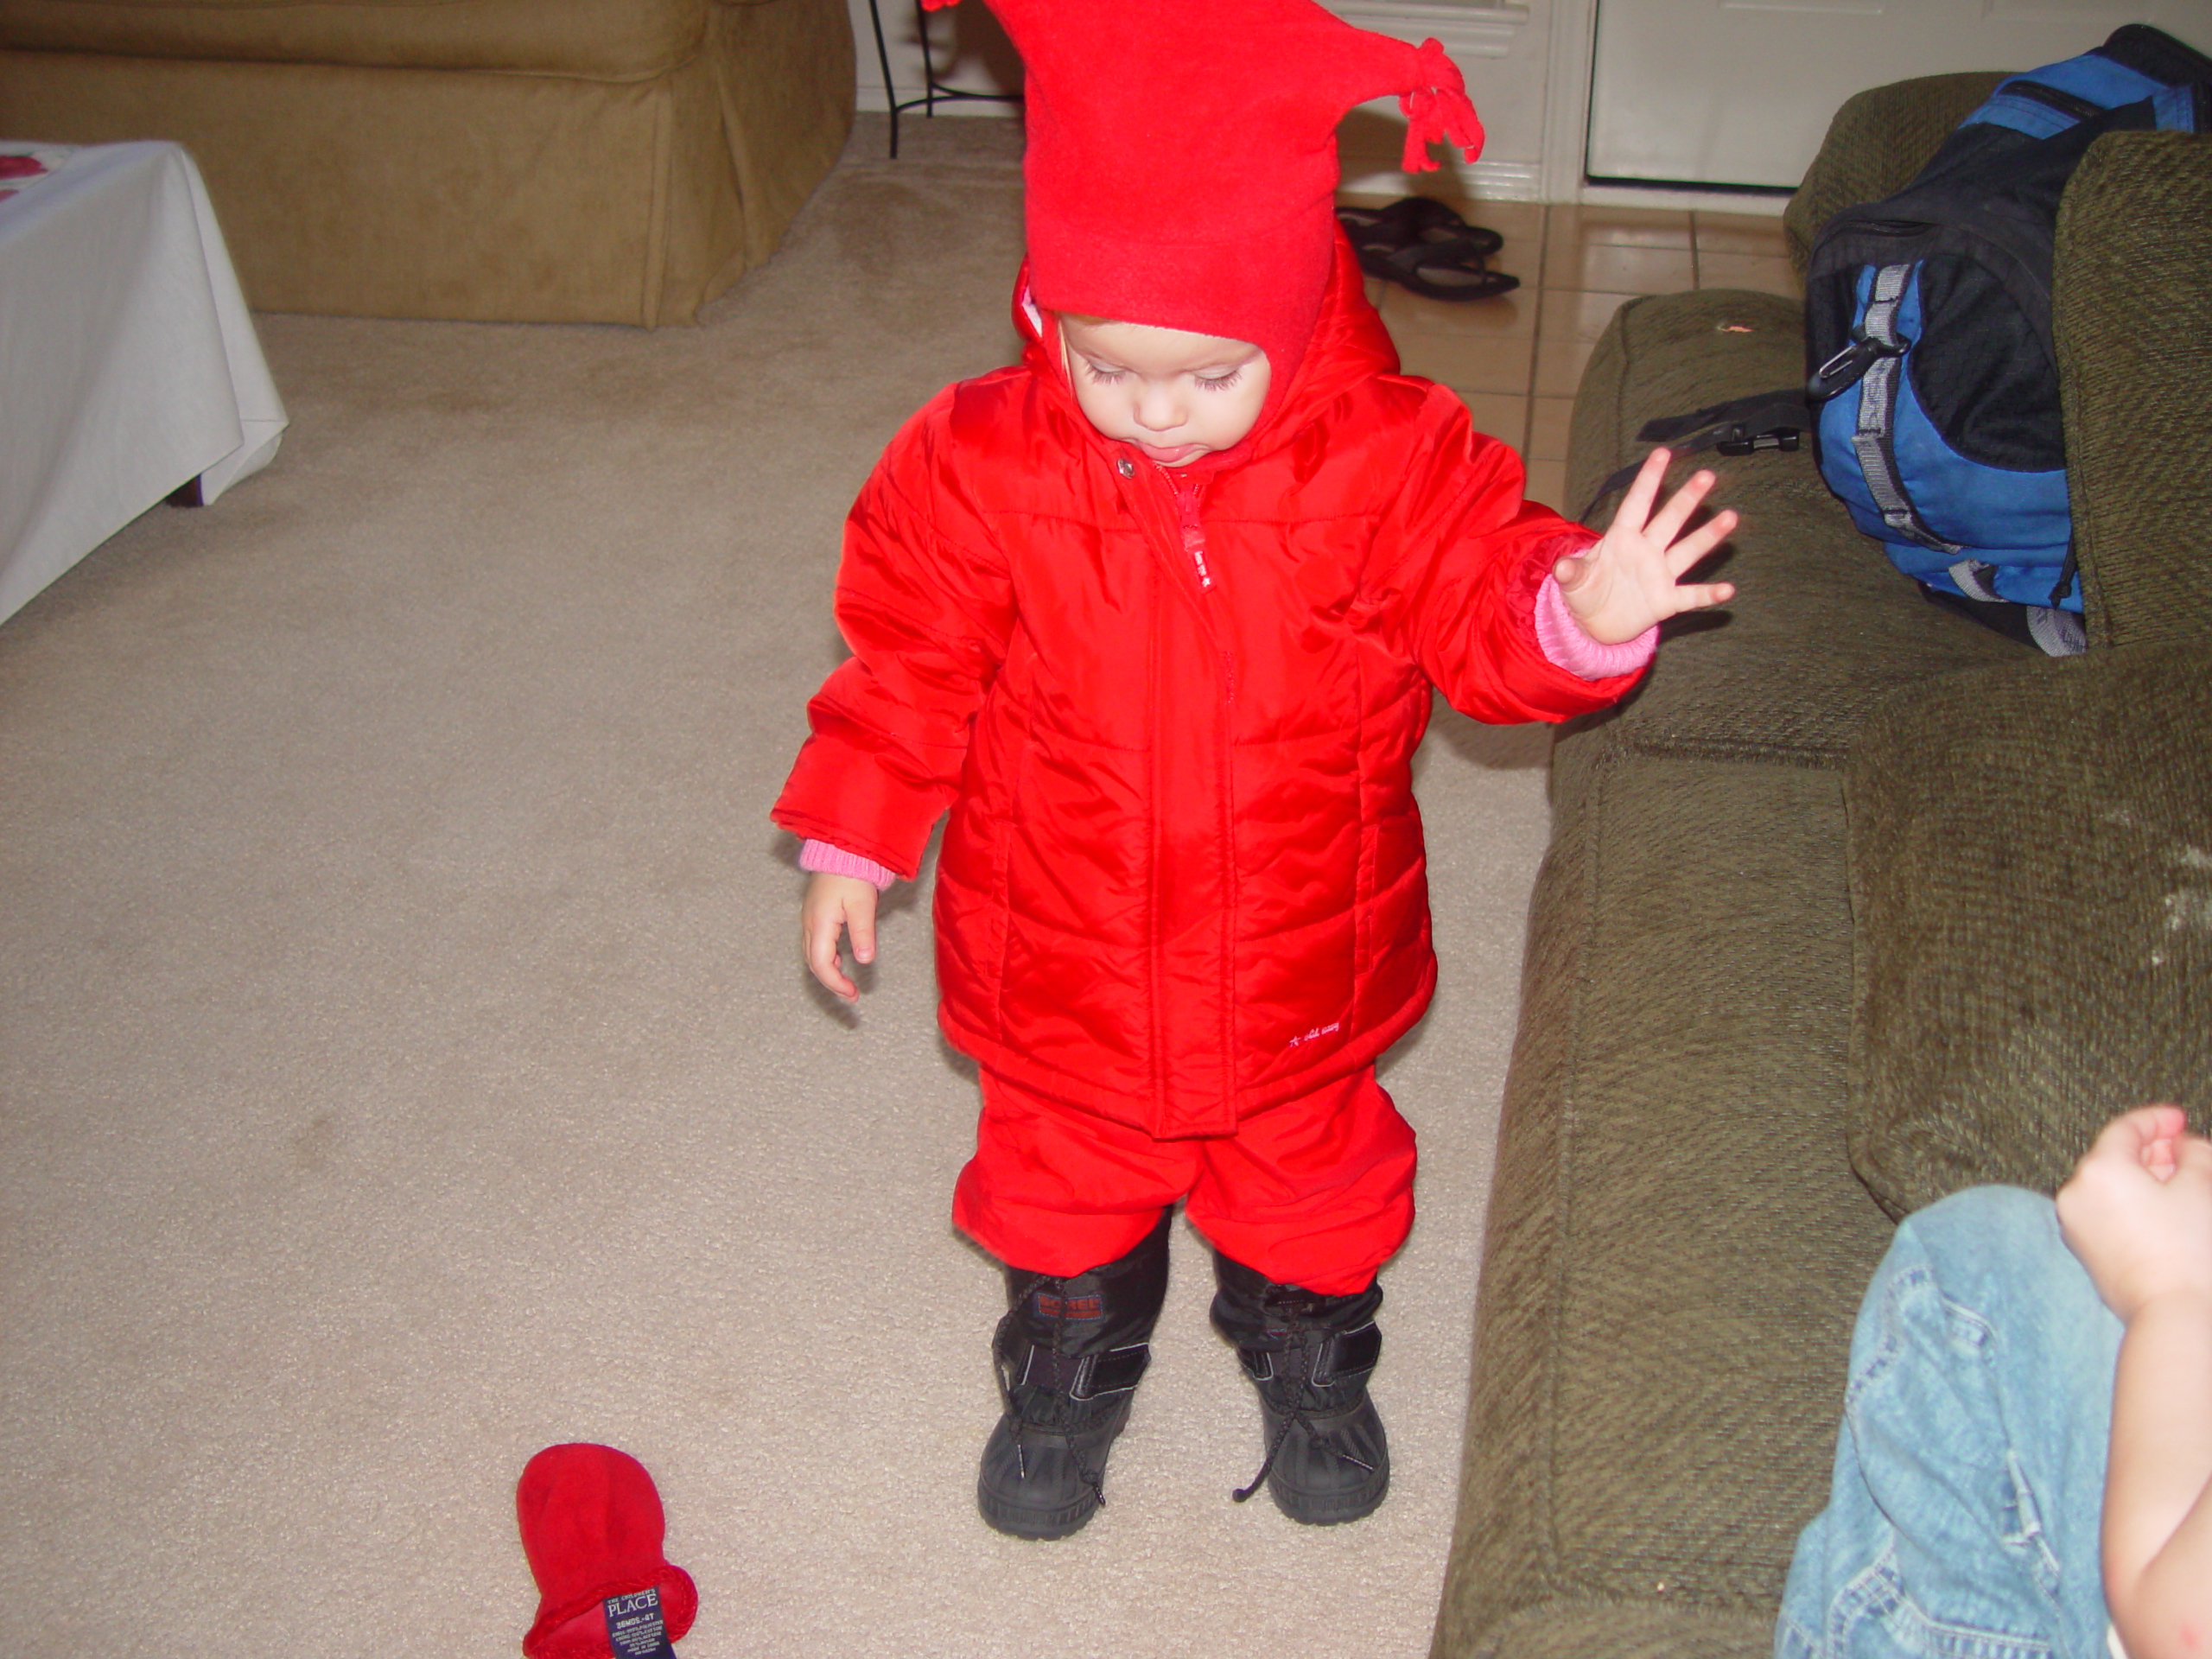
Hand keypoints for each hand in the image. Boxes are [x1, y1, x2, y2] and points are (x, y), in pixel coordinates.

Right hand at [802, 872, 879, 1002]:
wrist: (842, 849)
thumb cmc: (853, 874)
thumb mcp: (862, 905)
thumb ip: (863, 933)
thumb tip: (865, 960)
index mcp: (819, 923)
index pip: (821, 963)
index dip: (835, 983)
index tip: (853, 993)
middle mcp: (809, 923)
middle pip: (813, 962)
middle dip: (831, 981)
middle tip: (851, 994)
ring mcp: (809, 918)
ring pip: (812, 954)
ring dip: (827, 970)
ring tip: (846, 982)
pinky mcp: (814, 914)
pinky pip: (814, 943)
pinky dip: (825, 957)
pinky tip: (839, 959)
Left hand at [1558, 448, 1738, 643]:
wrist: (1595, 623)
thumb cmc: (1585, 592)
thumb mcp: (1573, 582)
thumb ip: (1571, 573)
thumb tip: (1561, 568)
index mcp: (1622, 538)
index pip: (1637, 503)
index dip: (1648, 479)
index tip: (1662, 453)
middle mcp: (1646, 550)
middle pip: (1670, 520)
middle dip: (1687, 499)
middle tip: (1707, 476)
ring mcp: (1659, 574)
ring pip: (1687, 550)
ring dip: (1708, 535)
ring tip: (1730, 517)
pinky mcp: (1666, 601)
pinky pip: (1691, 596)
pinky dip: (1709, 595)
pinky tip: (1728, 590)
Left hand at [2057, 1105, 2211, 1322]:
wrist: (2173, 1313)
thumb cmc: (2189, 1251)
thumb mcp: (2201, 1188)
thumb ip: (2192, 1153)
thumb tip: (2182, 1144)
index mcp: (2099, 1169)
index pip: (2125, 1129)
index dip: (2156, 1120)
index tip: (2179, 1119)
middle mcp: (2076, 1192)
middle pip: (2114, 1156)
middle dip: (2152, 1151)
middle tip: (2186, 1150)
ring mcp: (2074, 1222)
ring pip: (2110, 1185)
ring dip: (2143, 1177)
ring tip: (2180, 1181)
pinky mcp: (2083, 1248)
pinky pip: (2105, 1210)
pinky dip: (2130, 1201)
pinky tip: (2163, 1208)